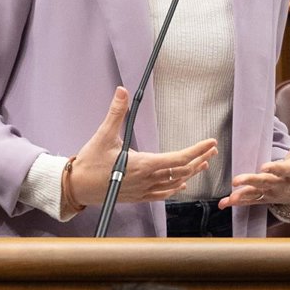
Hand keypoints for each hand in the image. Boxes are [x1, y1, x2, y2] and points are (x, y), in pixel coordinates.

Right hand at [68, 87, 217, 206]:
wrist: (77, 187)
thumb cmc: (89, 163)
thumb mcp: (103, 135)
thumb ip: (116, 113)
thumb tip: (122, 92)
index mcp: (143, 165)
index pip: (178, 159)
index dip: (196, 151)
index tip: (210, 143)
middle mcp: (146, 180)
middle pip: (181, 171)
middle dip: (199, 159)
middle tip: (212, 150)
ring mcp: (143, 190)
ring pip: (174, 184)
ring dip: (190, 173)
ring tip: (202, 164)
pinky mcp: (137, 197)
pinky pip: (162, 194)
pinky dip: (174, 187)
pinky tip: (180, 184)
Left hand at [219, 96, 289, 209]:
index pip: (284, 169)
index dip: (275, 169)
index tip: (264, 167)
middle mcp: (282, 183)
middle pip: (266, 182)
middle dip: (252, 181)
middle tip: (237, 180)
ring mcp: (271, 192)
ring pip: (256, 193)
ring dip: (243, 194)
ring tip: (231, 196)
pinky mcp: (263, 198)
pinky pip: (250, 201)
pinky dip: (237, 202)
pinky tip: (223, 203)